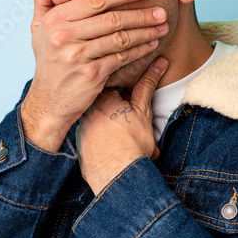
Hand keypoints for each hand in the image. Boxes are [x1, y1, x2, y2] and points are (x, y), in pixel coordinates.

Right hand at [22, 0, 169, 134]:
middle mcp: (64, 36)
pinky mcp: (91, 74)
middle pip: (112, 18)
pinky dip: (140, 50)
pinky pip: (122, 58)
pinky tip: (151, 45)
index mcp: (55, 19)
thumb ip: (43, 1)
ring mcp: (78, 56)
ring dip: (145, 32)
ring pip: (120, 38)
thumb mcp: (37, 30)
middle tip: (161, 11)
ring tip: (162, 26)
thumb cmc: (49, 61)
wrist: (47, 101)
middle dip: (141, 13)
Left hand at [75, 55, 168, 192]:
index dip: (122, 90)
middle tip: (125, 119)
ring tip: (120, 135)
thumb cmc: (132, 143)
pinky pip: (88, 136)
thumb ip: (148, 84)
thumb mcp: (143, 111)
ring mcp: (80, 128)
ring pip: (93, 119)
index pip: (109, 83)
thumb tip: (160, 62)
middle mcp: (87, 110)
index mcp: (102, 98)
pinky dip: (98, 139)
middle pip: (99, 100)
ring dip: (105, 124)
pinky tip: (110, 146)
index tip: (129, 100)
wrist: (117, 175)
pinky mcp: (78, 146)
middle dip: (113, 107)